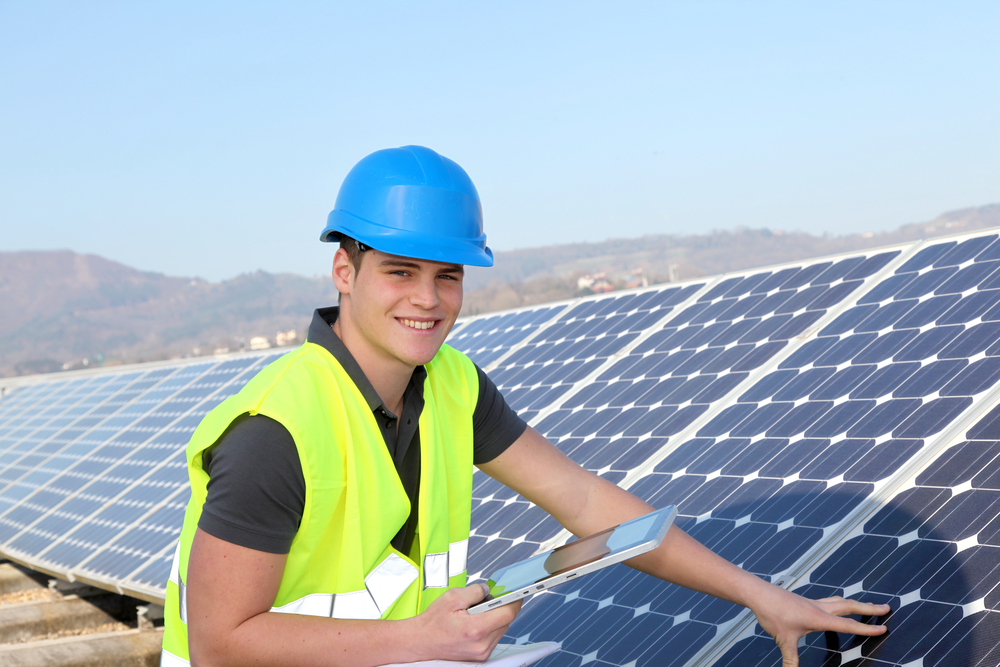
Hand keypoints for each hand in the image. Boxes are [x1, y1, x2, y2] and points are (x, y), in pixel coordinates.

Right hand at [407, 584, 521, 661]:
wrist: (421, 641)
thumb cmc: (433, 621)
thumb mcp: (452, 597)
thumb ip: (474, 591)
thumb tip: (489, 590)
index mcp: (475, 629)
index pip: (507, 613)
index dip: (514, 600)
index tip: (518, 592)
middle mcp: (481, 644)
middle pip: (506, 621)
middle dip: (502, 607)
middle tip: (491, 597)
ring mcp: (482, 653)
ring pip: (502, 629)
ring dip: (496, 617)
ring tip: (479, 611)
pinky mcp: (480, 656)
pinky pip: (494, 637)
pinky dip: (490, 627)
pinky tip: (477, 621)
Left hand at [751, 586, 889, 666]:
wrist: (759, 593)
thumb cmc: (771, 613)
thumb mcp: (783, 640)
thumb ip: (791, 659)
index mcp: (818, 617)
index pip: (847, 625)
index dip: (866, 629)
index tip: (884, 628)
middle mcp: (819, 607)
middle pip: (850, 607)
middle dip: (870, 609)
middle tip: (888, 608)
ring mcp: (813, 602)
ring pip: (841, 601)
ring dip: (857, 604)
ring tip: (869, 606)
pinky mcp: (807, 601)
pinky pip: (830, 601)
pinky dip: (841, 602)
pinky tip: (840, 605)